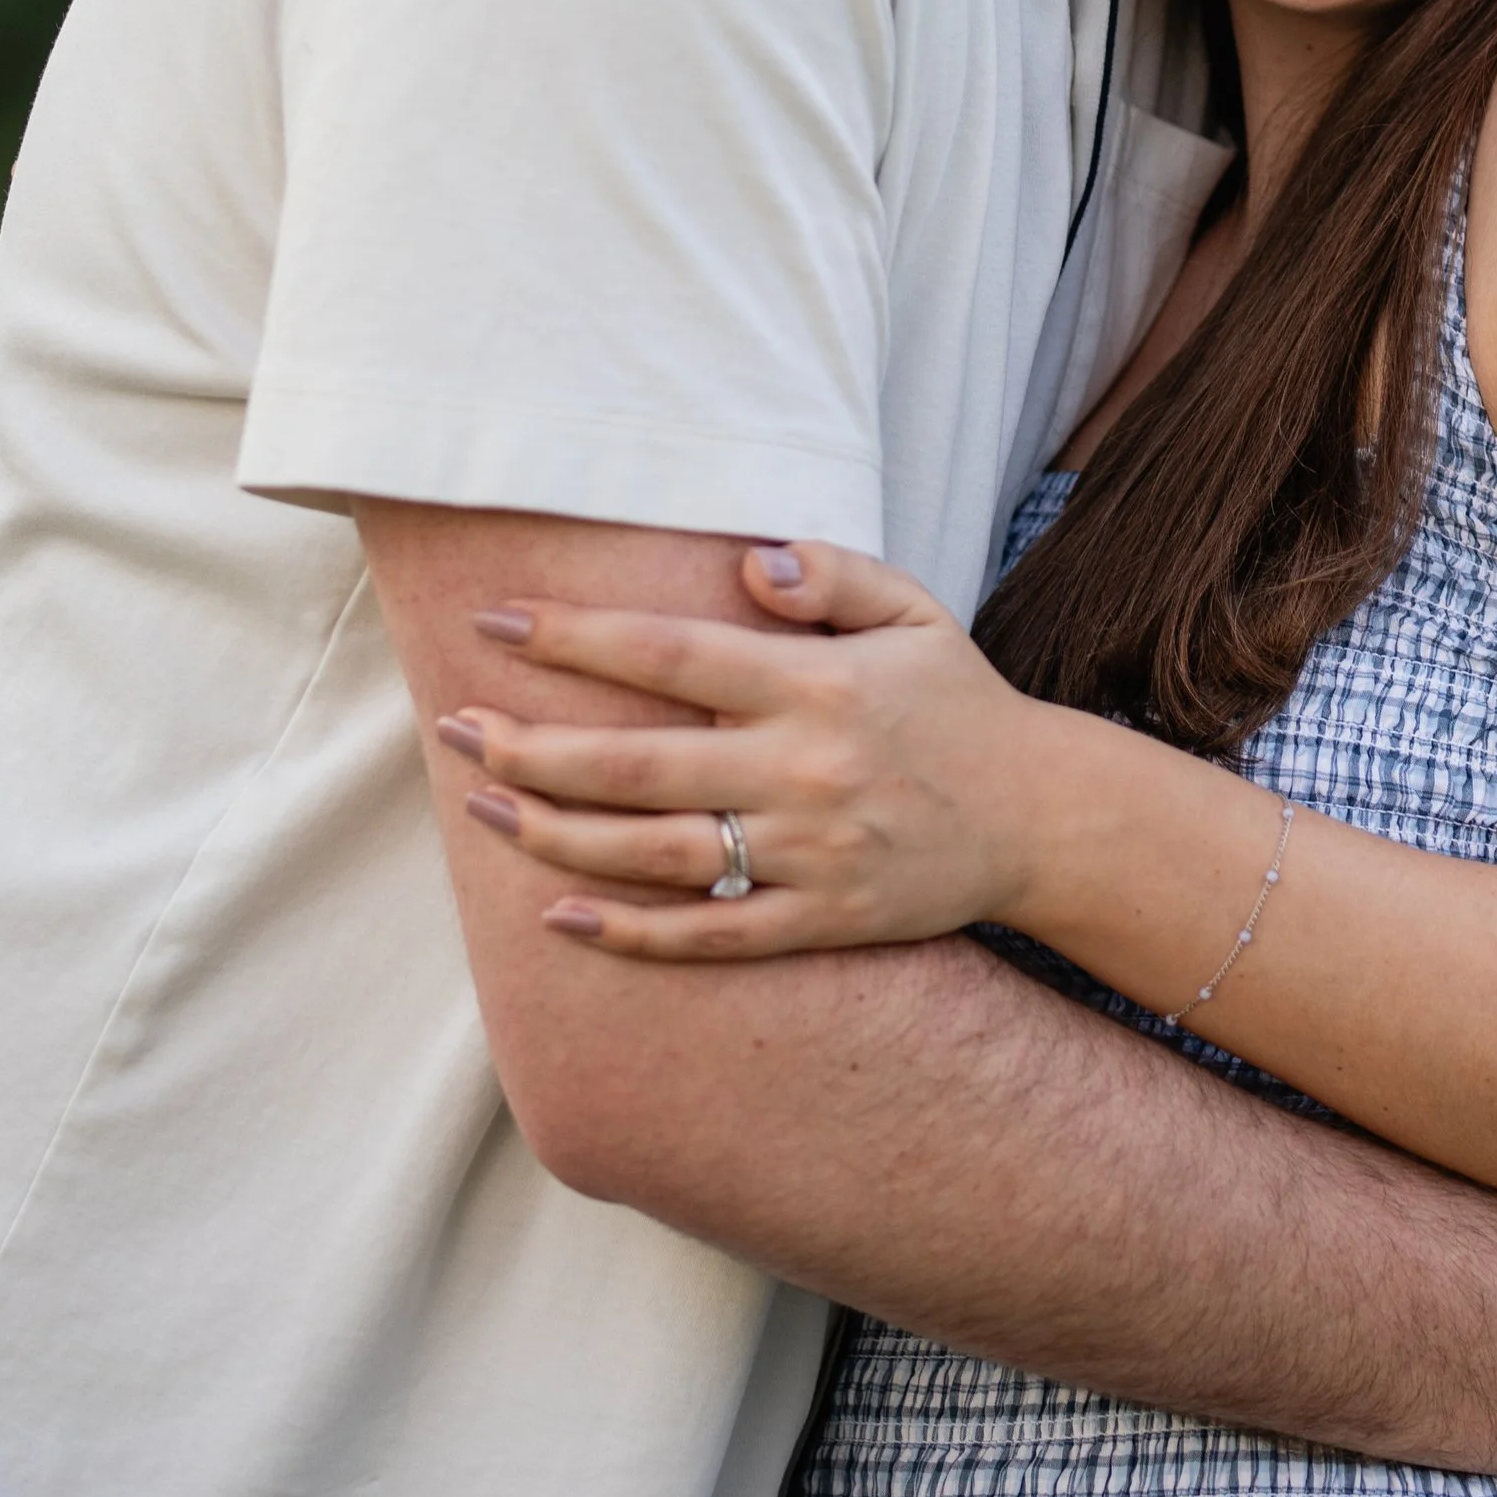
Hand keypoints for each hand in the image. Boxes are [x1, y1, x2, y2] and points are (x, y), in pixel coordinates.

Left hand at [437, 542, 1054, 959]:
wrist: (1043, 817)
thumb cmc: (958, 702)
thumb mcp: (911, 608)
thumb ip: (827, 573)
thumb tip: (745, 561)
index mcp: (814, 683)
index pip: (668, 653)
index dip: (574, 638)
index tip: (496, 622)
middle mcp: (801, 769)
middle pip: (636, 763)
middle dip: (530, 746)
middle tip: (453, 727)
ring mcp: (806, 852)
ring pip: (654, 853)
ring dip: (554, 833)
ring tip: (481, 807)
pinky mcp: (818, 919)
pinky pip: (708, 935)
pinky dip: (629, 933)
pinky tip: (557, 916)